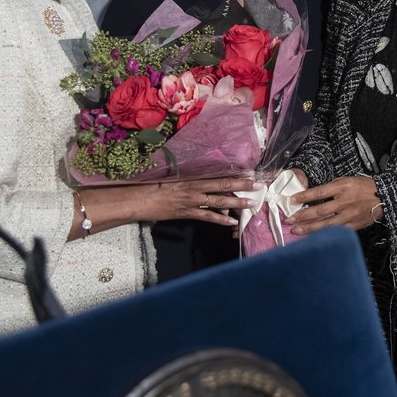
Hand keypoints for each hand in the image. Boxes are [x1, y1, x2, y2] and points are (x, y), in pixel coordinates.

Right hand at [75, 176, 256, 238]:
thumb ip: (188, 182)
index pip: (217, 175)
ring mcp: (191, 200)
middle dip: (242, 185)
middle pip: (223, 185)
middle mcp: (194, 187)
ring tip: (251, 204)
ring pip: (219, 201)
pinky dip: (220, 220)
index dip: (234, 174)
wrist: (137, 198)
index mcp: (192, 177)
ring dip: (236, 203)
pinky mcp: (186, 212)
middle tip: (259, 185)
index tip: (249, 172)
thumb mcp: (173, 180)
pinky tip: (232, 223)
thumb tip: (202, 184)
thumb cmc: (152, 187)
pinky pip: (207, 216)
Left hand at [287, 175, 381, 234]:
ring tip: (295, 231)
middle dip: (302, 216)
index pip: (319, 192)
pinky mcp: (354, 225)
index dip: (304, 197)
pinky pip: (336, 231)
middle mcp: (345, 201)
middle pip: (320, 211)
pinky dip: (323, 234)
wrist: (384, 196)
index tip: (292, 200)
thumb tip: (312, 196)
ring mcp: (350, 215)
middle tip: (288, 220)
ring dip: (309, 228)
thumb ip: (331, 188)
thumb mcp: (347, 180)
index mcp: (343, 187)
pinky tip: (313, 236)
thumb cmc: (363, 187)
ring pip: (326, 224)